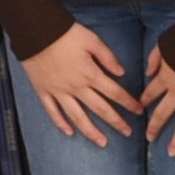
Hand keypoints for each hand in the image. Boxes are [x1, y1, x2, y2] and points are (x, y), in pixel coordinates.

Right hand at [17, 24, 140, 142]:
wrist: (36, 32)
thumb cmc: (65, 33)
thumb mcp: (91, 40)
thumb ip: (108, 57)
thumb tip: (121, 73)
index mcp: (90, 74)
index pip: (114, 92)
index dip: (128, 102)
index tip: (139, 111)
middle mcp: (76, 87)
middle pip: (99, 108)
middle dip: (115, 121)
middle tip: (128, 132)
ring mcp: (59, 92)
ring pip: (77, 116)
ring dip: (91, 131)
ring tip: (102, 143)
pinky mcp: (44, 91)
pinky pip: (52, 111)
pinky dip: (60, 123)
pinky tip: (69, 133)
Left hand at [140, 61, 174, 156]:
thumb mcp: (163, 44)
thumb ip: (154, 59)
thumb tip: (148, 73)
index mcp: (166, 77)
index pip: (151, 93)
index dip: (144, 101)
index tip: (140, 110)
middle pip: (164, 113)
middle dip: (155, 126)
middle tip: (149, 138)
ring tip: (172, 152)